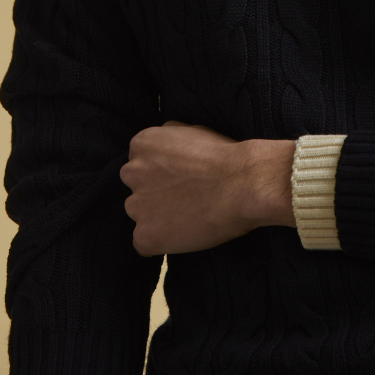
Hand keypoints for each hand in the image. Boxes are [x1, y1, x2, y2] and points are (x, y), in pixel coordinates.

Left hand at [120, 120, 262, 256]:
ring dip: (158, 218)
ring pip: (141, 216)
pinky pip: (145, 244)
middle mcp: (132, 173)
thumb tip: (161, 149)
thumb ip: (168, 139)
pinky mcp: (145, 236)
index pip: (140, 163)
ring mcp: (136, 206)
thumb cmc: (224, 157)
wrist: (242, 184)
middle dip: (155, 195)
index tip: (180, 179)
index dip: (162, 174)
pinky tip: (185, 233)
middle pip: (138, 189)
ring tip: (189, 216)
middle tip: (185, 198)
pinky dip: (162, 242)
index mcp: (141, 145)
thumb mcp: (192, 130)